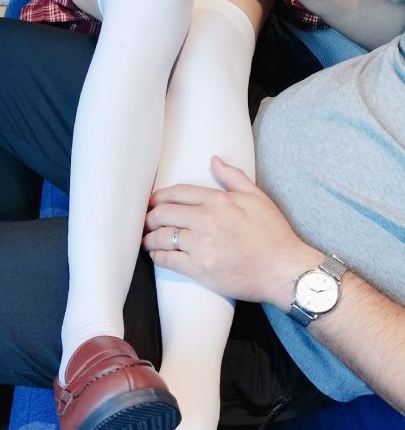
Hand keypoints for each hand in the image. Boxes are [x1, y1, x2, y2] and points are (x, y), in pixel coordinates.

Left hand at [142, 157, 321, 308]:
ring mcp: (200, 244)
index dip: (159, 197)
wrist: (283, 269)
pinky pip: (167, 259)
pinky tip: (157, 255)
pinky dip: (157, 256)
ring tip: (148, 240)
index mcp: (217, 201)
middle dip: (150, 217)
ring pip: (160, 236)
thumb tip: (214, 160)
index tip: (153, 202)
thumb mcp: (257, 198)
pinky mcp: (198, 268)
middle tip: (147, 222)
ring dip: (149, 238)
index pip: (177, 193)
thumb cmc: (273, 235)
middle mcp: (205, 220)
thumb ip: (233, 177)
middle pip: (163, 213)